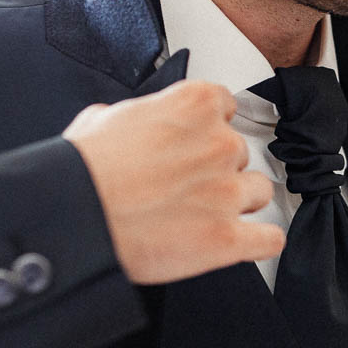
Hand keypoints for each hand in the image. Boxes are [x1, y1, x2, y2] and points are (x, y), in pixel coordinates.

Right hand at [63, 80, 284, 284]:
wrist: (78, 218)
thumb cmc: (83, 173)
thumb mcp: (101, 119)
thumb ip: (136, 116)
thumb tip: (129, 124)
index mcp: (194, 105)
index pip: (225, 107)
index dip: (207, 129)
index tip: (195, 144)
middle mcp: (220, 144)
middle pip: (240, 153)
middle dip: (217, 170)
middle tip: (184, 187)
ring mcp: (229, 192)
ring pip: (259, 191)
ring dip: (238, 203)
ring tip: (205, 215)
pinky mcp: (228, 238)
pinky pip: (269, 239)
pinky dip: (259, 242)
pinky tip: (243, 242)